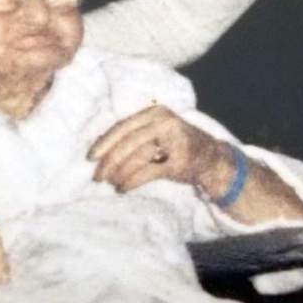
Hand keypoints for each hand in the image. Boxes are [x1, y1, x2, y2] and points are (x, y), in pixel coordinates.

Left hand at [88, 105, 228, 195]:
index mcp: (155, 113)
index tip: (91, 157)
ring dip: (120, 173)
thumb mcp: (158, 131)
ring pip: (136, 157)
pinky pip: (147, 172)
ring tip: (112, 183)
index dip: (105, 142)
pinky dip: (131, 182)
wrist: (212, 158)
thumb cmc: (178, 146)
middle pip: (127, 142)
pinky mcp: (179, 161)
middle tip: (98, 176)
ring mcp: (174, 141)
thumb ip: (135, 135)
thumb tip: (101, 150)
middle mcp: (164, 122)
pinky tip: (123, 189)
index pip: (123, 127)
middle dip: (109, 161)